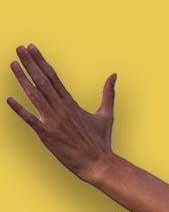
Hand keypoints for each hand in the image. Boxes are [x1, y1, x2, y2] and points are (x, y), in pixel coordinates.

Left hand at [7, 44, 117, 181]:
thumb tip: (114, 74)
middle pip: (43, 81)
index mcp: (72, 103)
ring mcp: (54, 121)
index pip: (54, 77)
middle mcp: (62, 109)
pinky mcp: (47, 135)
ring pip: (35, 95)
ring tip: (12, 63)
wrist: (99, 164)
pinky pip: (30, 119)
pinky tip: (8, 99)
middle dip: (30, 63)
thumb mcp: (106, 115)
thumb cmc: (102, 141)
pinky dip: (19, 110)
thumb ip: (108, 93)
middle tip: (19, 48)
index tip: (32, 48)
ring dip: (22, 79)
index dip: (41, 61)